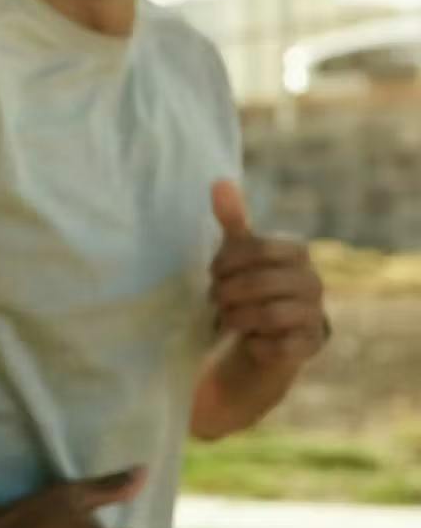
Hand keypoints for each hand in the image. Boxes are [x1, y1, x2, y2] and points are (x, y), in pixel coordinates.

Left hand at [211, 180, 329, 368]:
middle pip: (260, 284)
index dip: (226, 261)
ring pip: (270, 316)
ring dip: (237, 318)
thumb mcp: (238, 252)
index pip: (258, 249)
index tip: (212, 272)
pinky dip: (256, 344)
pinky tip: (249, 340)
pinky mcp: (311, 345)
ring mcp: (315, 315)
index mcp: (297, 252)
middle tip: (213, 298)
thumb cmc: (249, 285)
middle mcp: (313, 282)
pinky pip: (280, 346)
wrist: (263, 335)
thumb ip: (232, 219)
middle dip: (226, 293)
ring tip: (226, 319)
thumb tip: (220, 181)